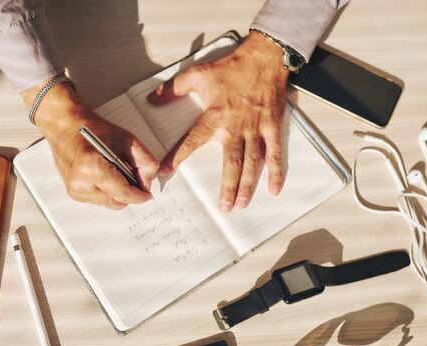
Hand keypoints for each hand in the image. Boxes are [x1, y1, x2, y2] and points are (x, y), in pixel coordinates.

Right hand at [21, 79, 158, 209]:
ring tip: (116, 172)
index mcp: (92, 168)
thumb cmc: (92, 128)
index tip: (147, 194)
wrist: (64, 125)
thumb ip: (144, 162)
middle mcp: (81, 183)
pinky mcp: (73, 193)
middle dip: (129, 194)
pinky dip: (107, 192)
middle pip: (117, 202)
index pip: (123, 194)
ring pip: (109, 203)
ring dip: (117, 193)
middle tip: (133, 177)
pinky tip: (105, 175)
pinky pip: (98, 200)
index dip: (139, 196)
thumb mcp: (127, 140)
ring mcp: (75, 190)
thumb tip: (147, 183)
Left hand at [148, 31, 288, 211]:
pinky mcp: (271, 127)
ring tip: (241, 205)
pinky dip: (275, 172)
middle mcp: (235, 127)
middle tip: (222, 207)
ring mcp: (255, 129)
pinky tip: (273, 190)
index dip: (177, 157)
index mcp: (214, 116)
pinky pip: (274, 153)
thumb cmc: (231, 67)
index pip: (191, 141)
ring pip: (251, 163)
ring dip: (246, 185)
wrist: (263, 58)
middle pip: (230, 162)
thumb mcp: (197, 74)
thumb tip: (151, 99)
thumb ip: (172, 89)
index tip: (165, 173)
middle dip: (227, 187)